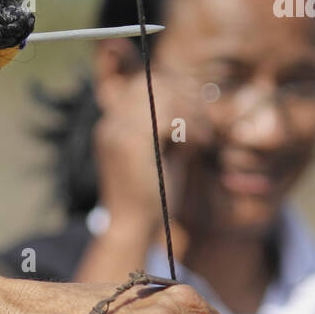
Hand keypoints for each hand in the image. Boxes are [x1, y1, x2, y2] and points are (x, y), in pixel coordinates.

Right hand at [92, 65, 211, 245]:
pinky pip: (169, 117)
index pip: (144, 84)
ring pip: (164, 96)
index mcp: (112, 125)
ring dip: (192, 113)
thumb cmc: (152, 196)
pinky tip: (198, 145)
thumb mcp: (161, 153)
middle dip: (186, 97)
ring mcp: (117, 131)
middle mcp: (109, 123)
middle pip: (154, 84)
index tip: (198, 112)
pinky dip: (190, 127)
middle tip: (204, 124)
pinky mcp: (130, 143)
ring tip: (203, 137)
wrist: (133, 229)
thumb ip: (170, 126)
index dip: (176, 89)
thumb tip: (195, 98)